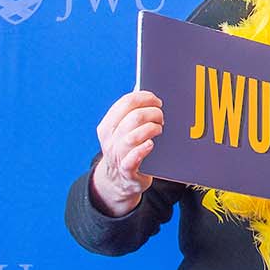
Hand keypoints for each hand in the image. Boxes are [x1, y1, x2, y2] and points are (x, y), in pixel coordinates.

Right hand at [91, 89, 162, 217]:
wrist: (119, 182)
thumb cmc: (126, 149)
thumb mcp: (122, 131)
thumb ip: (130, 112)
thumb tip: (141, 88)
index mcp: (107, 125)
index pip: (125, 103)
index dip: (144, 97)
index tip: (157, 100)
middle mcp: (109, 140)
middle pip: (133, 117)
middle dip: (152, 114)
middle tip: (162, 117)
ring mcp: (117, 156)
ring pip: (133, 136)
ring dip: (151, 130)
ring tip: (159, 130)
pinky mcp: (127, 171)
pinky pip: (132, 158)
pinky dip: (143, 149)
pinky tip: (151, 144)